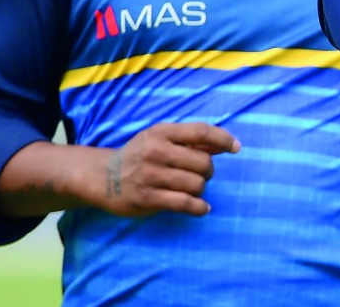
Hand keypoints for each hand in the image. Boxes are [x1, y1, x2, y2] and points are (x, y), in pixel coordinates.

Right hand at [96, 122, 240, 217]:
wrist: (103, 177)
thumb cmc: (140, 154)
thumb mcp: (160, 138)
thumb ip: (191, 141)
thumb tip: (225, 144)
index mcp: (162, 132)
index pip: (201, 131)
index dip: (223, 139)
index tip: (236, 148)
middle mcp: (156, 152)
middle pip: (203, 162)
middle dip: (209, 171)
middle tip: (202, 174)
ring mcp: (151, 176)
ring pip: (196, 184)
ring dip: (201, 189)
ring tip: (193, 188)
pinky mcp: (147, 198)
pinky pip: (184, 204)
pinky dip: (199, 207)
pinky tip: (203, 208)